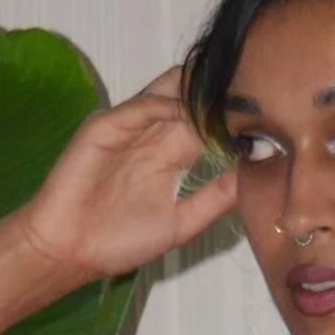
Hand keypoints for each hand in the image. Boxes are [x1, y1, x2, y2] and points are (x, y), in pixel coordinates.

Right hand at [0, 71, 231, 334]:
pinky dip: (165, 104)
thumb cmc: (116, 242)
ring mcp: (127, 127)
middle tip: (255, 82)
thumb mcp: (181, 223)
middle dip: (218, 92)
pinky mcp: (105, 126)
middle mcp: (150, 134)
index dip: (231, 116)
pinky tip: (189, 108)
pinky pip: (139, 107)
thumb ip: (215, 199)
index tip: (266, 111)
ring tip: (228, 85)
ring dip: (196, 90)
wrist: (68, 252)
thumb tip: (251, 175)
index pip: (207, 124)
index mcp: (168, 155)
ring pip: (167, 94)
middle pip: (190, 100)